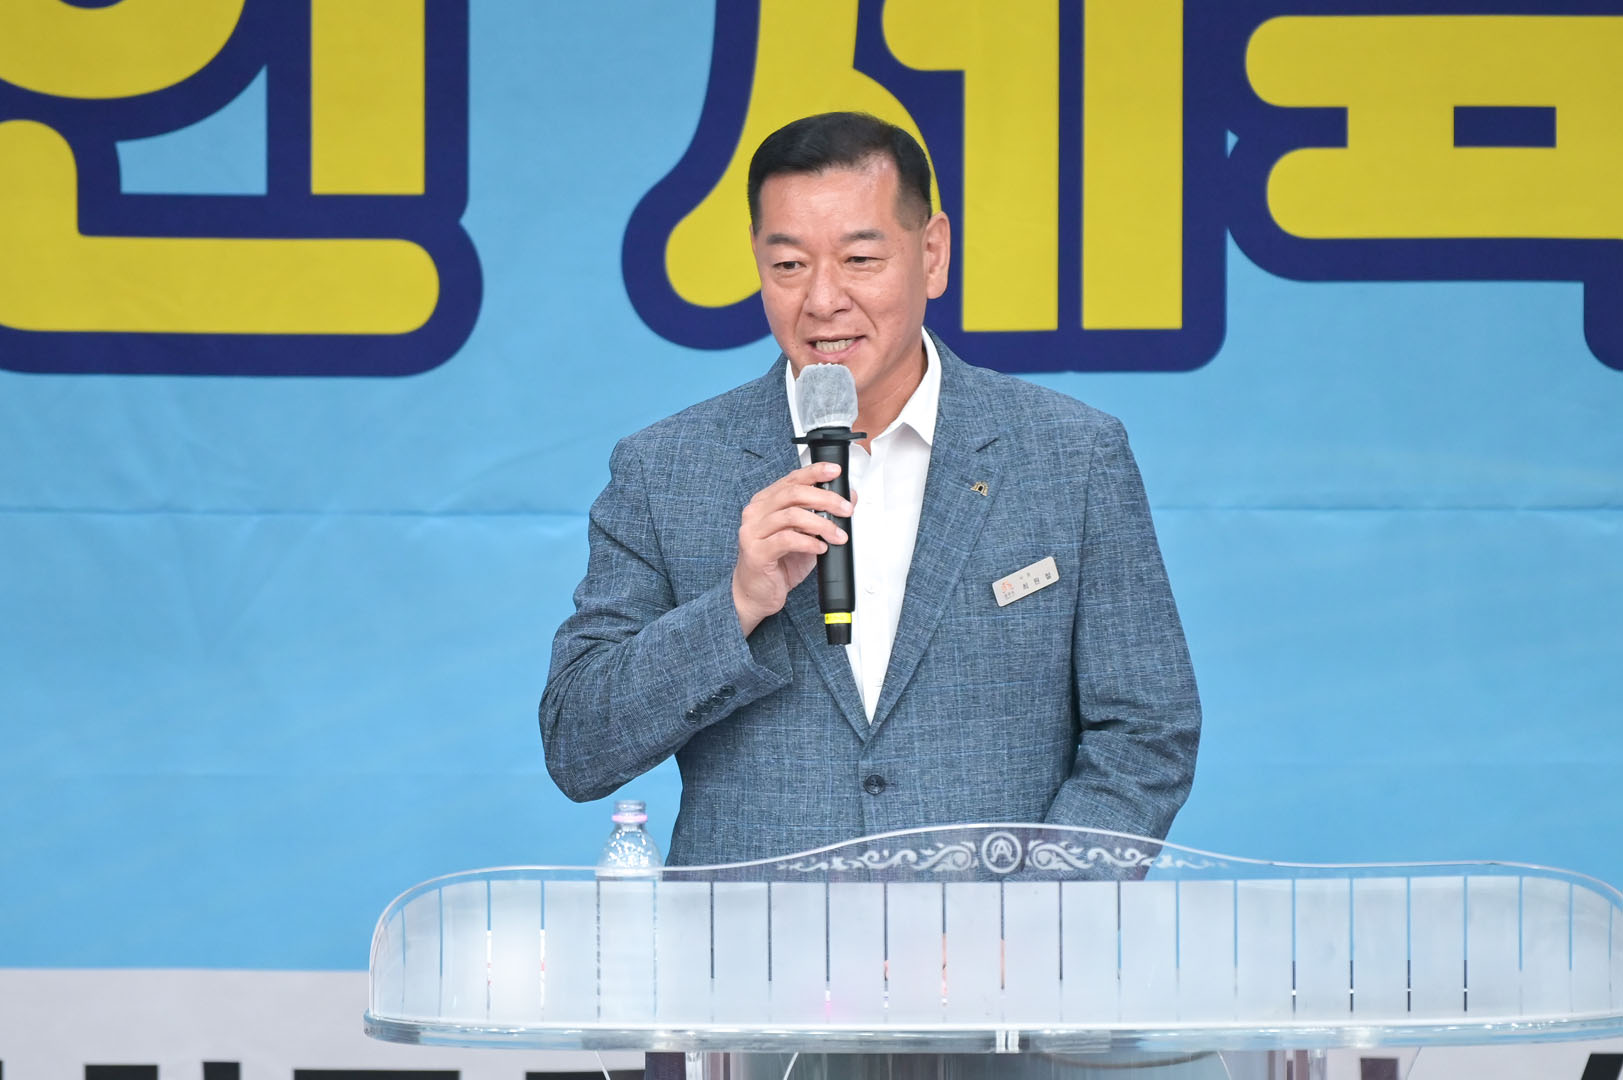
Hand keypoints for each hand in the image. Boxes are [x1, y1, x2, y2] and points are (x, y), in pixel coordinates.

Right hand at [732, 461, 852, 636]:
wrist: (756, 593)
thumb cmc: (778, 564)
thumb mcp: (806, 536)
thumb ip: (823, 516)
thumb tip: (849, 498)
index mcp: (766, 502)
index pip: (791, 479)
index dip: (815, 472)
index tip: (835, 472)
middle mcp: (756, 513)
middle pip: (794, 493)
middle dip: (826, 499)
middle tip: (845, 509)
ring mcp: (753, 532)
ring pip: (792, 515)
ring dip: (822, 524)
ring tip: (837, 535)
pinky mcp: (756, 552)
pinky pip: (787, 539)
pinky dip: (809, 542)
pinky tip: (820, 548)